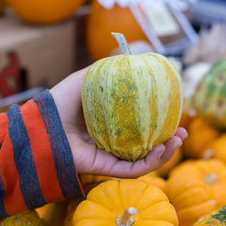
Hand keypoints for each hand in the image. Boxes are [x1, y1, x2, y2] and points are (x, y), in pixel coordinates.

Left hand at [50, 67, 187, 177]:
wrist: (42, 122)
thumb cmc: (62, 100)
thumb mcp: (89, 78)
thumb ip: (109, 70)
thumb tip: (131, 55)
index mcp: (112, 124)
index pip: (142, 127)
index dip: (161, 122)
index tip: (176, 113)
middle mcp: (113, 142)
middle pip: (147, 146)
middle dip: (169, 142)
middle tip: (183, 133)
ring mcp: (110, 157)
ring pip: (144, 160)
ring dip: (165, 153)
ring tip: (178, 140)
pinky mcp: (104, 169)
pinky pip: (132, 170)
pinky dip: (150, 162)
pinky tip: (162, 149)